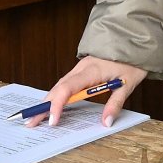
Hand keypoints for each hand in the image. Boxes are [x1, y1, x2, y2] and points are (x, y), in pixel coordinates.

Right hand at [27, 57, 148, 128]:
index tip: (53, 121)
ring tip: (37, 117)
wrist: (133, 40)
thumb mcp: (128, 84)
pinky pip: (65, 83)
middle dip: (43, 106)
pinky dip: (56, 95)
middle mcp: (81, 68)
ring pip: (59, 85)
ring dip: (47, 101)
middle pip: (57, 88)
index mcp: (91, 71)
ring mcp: (80, 68)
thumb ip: (115, 104)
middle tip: (30, 122)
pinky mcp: (82, 70)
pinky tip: (51, 104)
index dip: (57, 105)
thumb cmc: (132, 61)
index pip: (68, 88)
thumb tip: (105, 123)